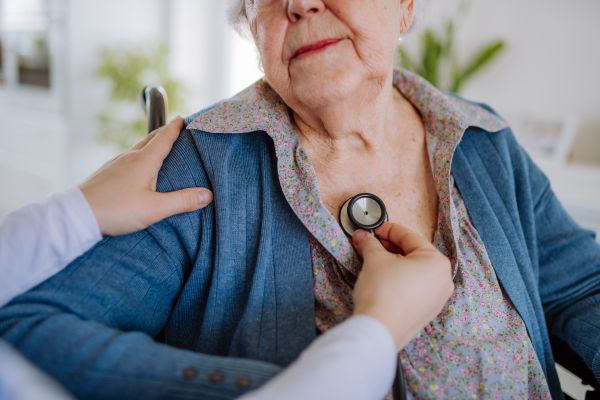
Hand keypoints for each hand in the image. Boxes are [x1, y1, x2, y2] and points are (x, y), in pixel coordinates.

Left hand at [78, 116, 212, 235]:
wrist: (77, 214)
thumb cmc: (116, 210)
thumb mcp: (154, 209)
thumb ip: (182, 201)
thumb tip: (208, 194)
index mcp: (144, 161)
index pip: (164, 138)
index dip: (176, 127)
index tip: (184, 118)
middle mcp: (130, 157)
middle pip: (151, 138)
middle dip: (165, 132)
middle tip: (176, 129)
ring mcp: (116, 164)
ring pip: (138, 148)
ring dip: (151, 144)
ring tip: (160, 148)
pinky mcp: (107, 173)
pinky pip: (127, 159)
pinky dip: (139, 156)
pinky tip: (139, 169)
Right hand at [352, 222, 453, 350]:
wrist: (378, 330)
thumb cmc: (383, 293)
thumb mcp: (374, 259)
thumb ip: (370, 244)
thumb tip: (362, 237)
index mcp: (437, 263)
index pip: (410, 237)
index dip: (389, 230)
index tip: (375, 230)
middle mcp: (443, 281)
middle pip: (414, 255)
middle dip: (391, 248)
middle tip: (373, 245)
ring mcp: (437, 300)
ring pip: (415, 273)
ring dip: (395, 264)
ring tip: (375, 262)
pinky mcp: (426, 314)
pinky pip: (414, 289)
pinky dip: (400, 281)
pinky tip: (383, 280)